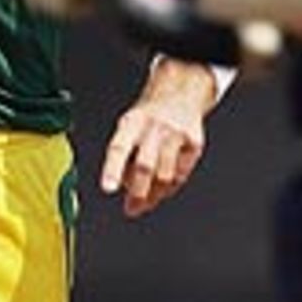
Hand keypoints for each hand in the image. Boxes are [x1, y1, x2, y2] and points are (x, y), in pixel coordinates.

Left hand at [100, 57, 218, 218]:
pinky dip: (171, 187)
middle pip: (145, 165)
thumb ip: (123, 156)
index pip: (119, 147)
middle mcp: (154, 126)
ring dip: (155, 194)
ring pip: (165, 175)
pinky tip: (164, 188)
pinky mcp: (194, 143)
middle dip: (138, 192)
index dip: (112, 170)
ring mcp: (176, 134)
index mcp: (132, 122)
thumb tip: (122, 187)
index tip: (108, 188)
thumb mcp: (128, 127)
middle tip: (132, 208)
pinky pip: (181, 174)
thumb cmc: (148, 118)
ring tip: (147, 202)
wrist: (181, 94)